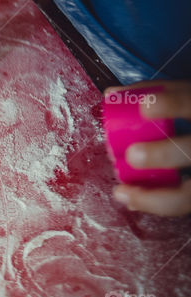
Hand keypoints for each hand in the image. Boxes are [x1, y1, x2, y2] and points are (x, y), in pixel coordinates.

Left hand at [109, 81, 190, 216]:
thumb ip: (157, 93)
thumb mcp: (185, 97)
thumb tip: (112, 95)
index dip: (174, 104)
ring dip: (157, 196)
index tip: (146, 106)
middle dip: (164, 154)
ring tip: (124, 193)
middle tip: (133, 155)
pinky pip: (184, 203)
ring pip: (190, 193)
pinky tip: (132, 200)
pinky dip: (156, 203)